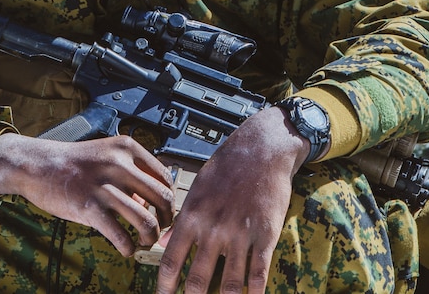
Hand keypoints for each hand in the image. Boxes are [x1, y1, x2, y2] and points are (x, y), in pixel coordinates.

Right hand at [0, 133, 174, 255]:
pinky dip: (128, 248)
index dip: (169, 199)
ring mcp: (104, 187)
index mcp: (127, 148)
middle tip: (160, 229)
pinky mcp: (89, 208)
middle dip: (166, 220)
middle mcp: (119, 165)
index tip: (165, 211)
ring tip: (144, 242)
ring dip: (150, 237)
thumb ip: (130, 172)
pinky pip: (121, 235)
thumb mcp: (106, 154)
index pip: (165, 177)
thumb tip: (150, 201)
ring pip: (146, 221)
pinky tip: (126, 248)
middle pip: (162, 198)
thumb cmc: (73, 162)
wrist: (37, 164)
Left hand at [155, 106, 310, 293]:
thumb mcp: (196, 188)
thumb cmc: (226, 167)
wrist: (261, 149)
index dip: (165, 286)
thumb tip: (163, 241)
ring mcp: (240, 234)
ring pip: (230, 283)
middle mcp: (214, 228)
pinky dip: (254, 292)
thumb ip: (181, 218)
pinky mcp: (265, 235)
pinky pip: (258, 273)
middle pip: (198, 279)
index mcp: (192, 216)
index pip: (172, 260)